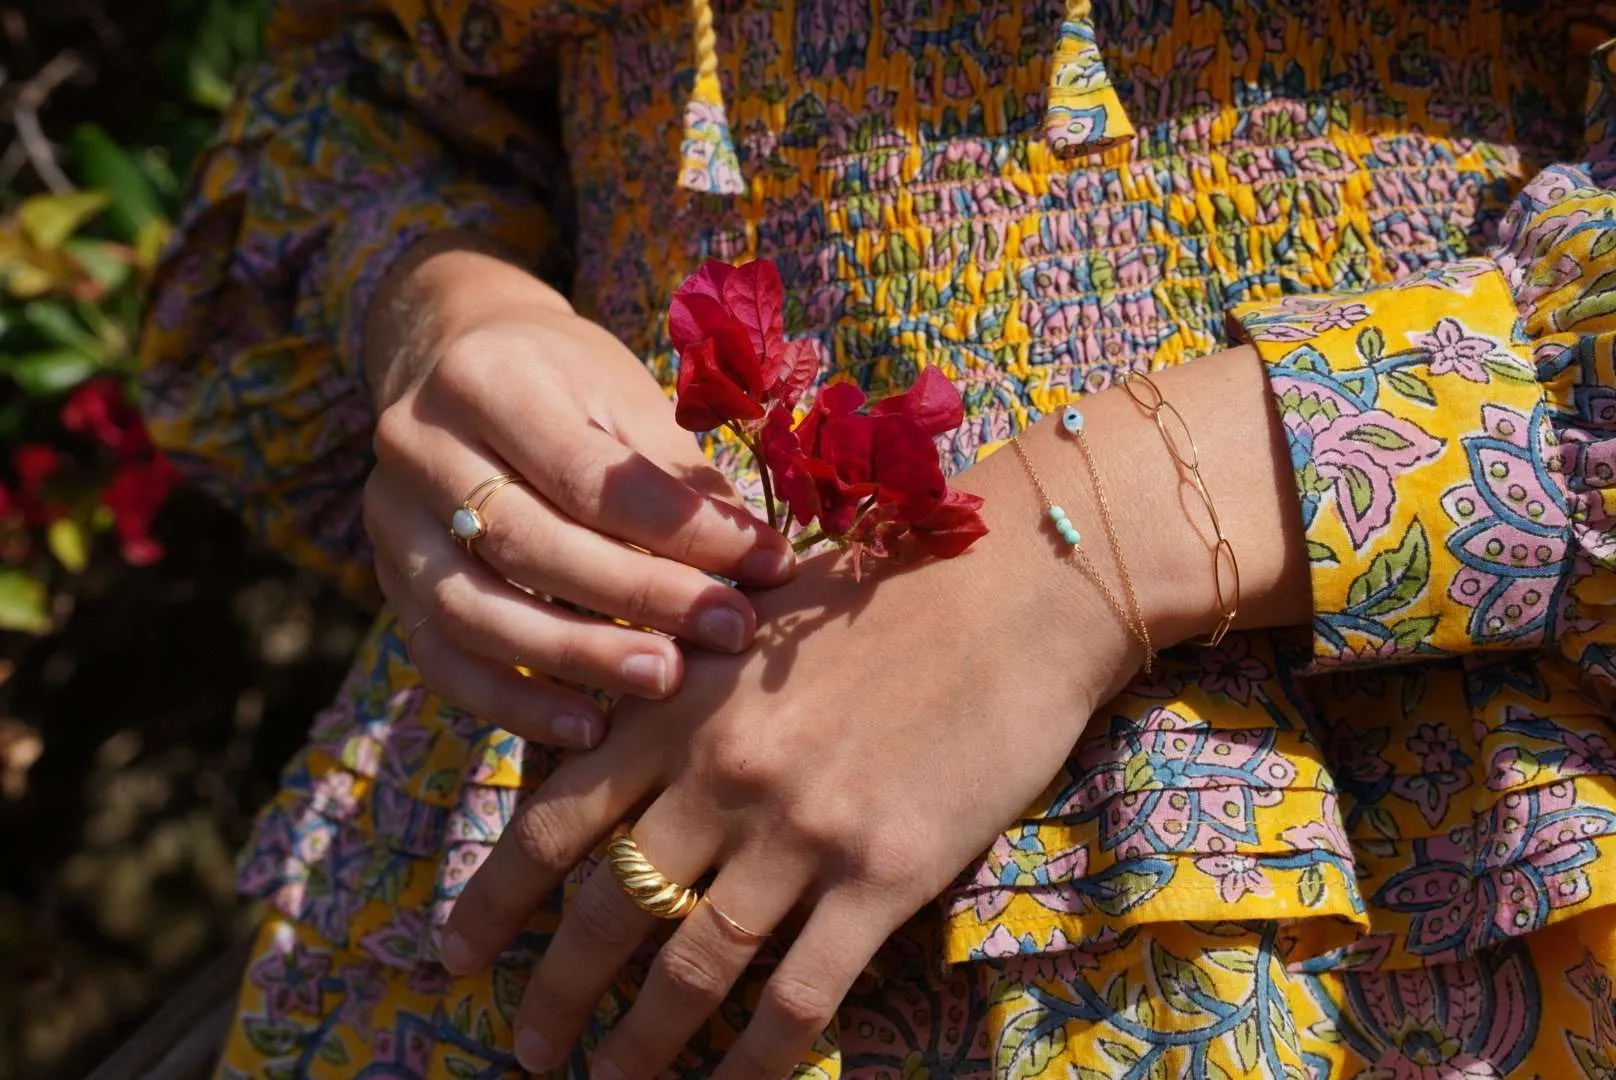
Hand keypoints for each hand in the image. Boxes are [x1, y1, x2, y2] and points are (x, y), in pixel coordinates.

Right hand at [361, 240, 794, 748]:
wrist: (451, 359)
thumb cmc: (561, 378)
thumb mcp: (619, 391)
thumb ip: (676, 474)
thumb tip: (762, 559)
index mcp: (485, 381)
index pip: (588, 475)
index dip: (682, 529)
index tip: (768, 562)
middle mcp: (419, 447)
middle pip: (531, 544)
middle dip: (641, 597)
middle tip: (730, 630)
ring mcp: (392, 522)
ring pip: (476, 611)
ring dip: (579, 658)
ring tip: (665, 681)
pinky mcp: (390, 585)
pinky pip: (443, 661)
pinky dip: (514, 702)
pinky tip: (589, 727)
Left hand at [439, 440, 1145, 1075]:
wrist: (1013, 593)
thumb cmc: (882, 590)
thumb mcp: (749, 617)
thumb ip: (676, 680)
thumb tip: (611, 736)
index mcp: (677, 709)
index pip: (552, 822)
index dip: (492, 901)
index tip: (452, 956)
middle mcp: (719, 777)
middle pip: (608, 911)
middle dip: (556, 993)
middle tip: (526, 1046)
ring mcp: (799, 832)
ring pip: (693, 967)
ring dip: (642, 1043)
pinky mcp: (882, 876)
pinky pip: (799, 995)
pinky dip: (753, 1061)